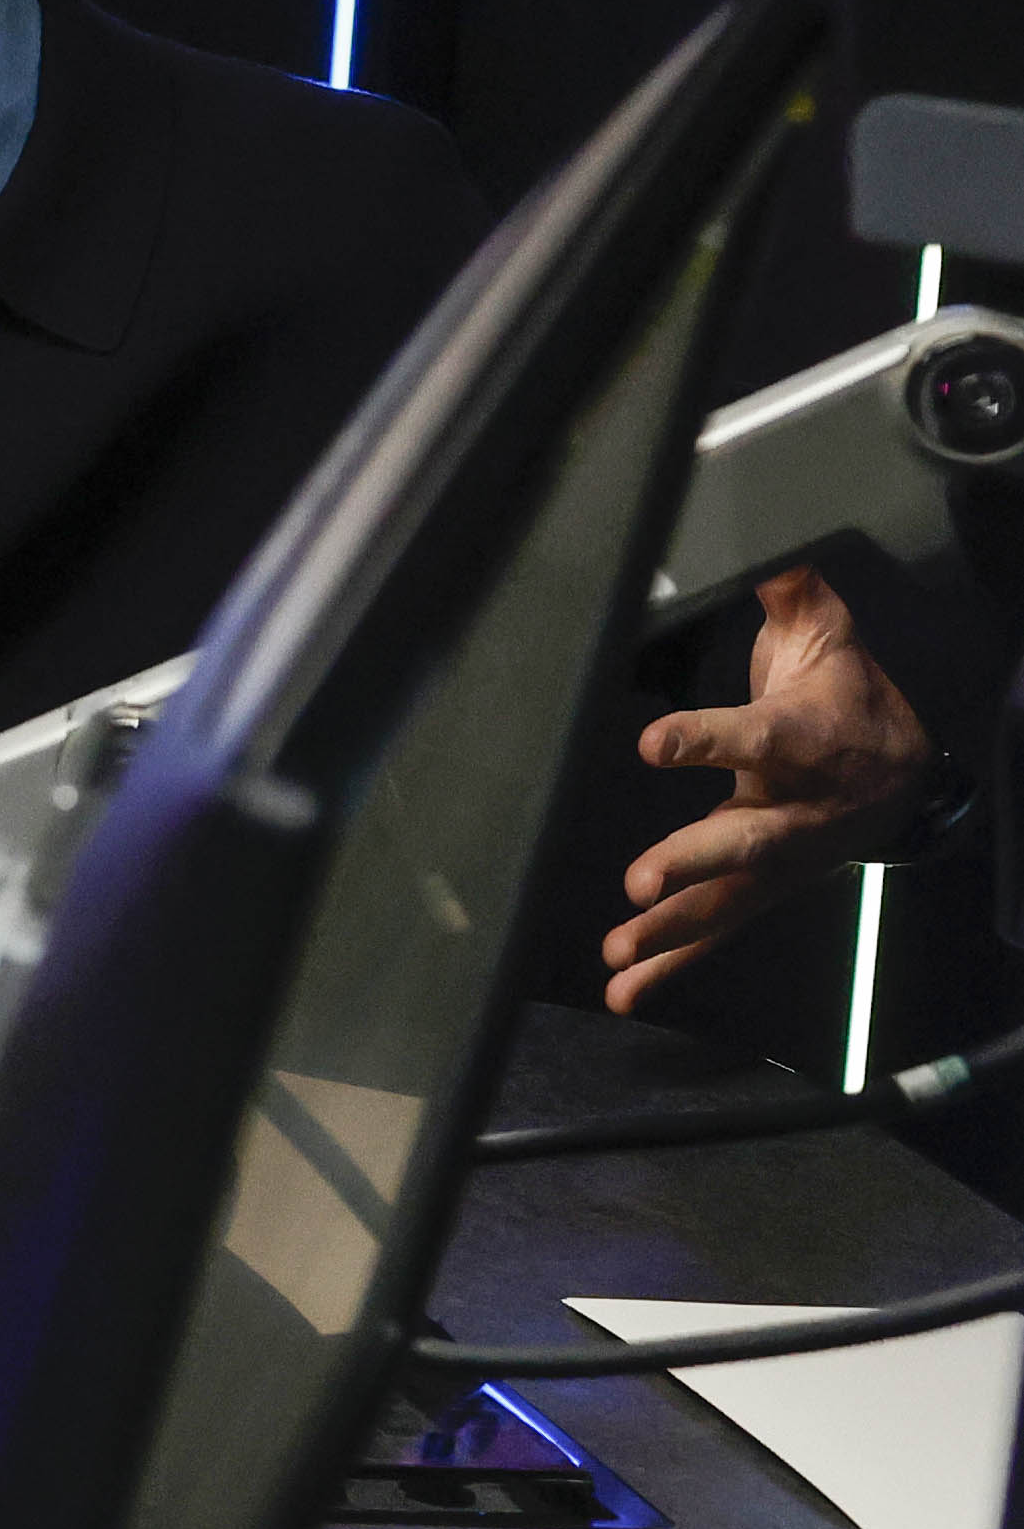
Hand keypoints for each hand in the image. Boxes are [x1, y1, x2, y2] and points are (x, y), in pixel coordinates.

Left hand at [606, 566, 929, 1012]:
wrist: (908, 773)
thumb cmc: (848, 697)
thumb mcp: (829, 637)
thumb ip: (793, 594)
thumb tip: (765, 538)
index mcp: (805, 740)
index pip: (754, 737)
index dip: (705, 738)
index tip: (654, 741)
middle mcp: (794, 809)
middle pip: (745, 840)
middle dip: (693, 862)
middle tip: (638, 881)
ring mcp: (780, 859)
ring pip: (728, 899)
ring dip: (672, 929)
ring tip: (620, 952)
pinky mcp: (763, 891)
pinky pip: (716, 933)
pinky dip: (671, 966)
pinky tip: (623, 990)